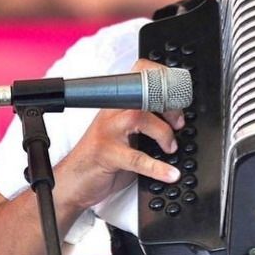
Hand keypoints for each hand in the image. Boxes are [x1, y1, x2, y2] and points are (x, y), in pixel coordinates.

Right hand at [53, 59, 184, 211]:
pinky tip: (170, 173)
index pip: (140, 73)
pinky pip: (135, 158)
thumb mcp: (127, 132)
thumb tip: (181, 117)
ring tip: (171, 147)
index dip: (162, 76)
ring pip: (138, 117)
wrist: (73, 181)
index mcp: (119, 104)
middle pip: (143, 93)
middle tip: (179, 122)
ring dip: (163, 132)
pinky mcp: (106, 154)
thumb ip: (148, 120)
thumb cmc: (103, 156)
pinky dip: (157, 167)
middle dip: (168, 105)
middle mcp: (112, 113)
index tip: (180, 94)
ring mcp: (107, 132)